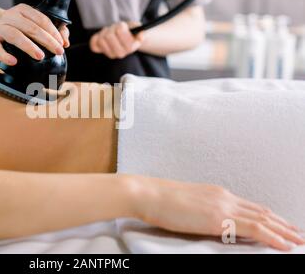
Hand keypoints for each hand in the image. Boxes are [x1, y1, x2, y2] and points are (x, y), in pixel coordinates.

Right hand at [0, 4, 69, 65]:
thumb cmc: (15, 27)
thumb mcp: (30, 23)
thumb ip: (50, 30)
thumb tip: (65, 42)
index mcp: (23, 10)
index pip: (41, 19)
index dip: (53, 31)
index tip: (62, 43)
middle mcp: (10, 16)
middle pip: (31, 27)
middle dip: (47, 40)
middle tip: (58, 51)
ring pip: (15, 35)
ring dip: (29, 46)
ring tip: (40, 56)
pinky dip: (4, 55)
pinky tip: (13, 61)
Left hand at [90, 21, 144, 58]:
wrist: (123, 37)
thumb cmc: (130, 31)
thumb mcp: (137, 28)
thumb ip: (141, 32)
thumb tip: (141, 36)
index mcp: (130, 48)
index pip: (120, 32)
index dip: (121, 26)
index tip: (123, 26)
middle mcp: (120, 53)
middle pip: (109, 36)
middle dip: (112, 28)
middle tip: (115, 29)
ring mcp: (109, 54)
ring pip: (101, 39)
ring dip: (105, 32)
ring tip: (110, 32)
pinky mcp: (100, 52)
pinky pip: (93, 44)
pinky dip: (96, 37)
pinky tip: (102, 37)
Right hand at [128, 176, 303, 250]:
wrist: (148, 194)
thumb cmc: (160, 200)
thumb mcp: (186, 202)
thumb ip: (203, 210)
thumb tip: (210, 221)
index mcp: (217, 193)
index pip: (249, 206)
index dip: (268, 216)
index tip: (281, 224)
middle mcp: (224, 197)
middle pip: (261, 211)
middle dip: (283, 224)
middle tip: (299, 234)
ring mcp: (223, 206)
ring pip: (263, 219)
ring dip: (284, 231)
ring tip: (299, 240)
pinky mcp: (218, 218)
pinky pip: (254, 228)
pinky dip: (273, 236)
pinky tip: (284, 245)